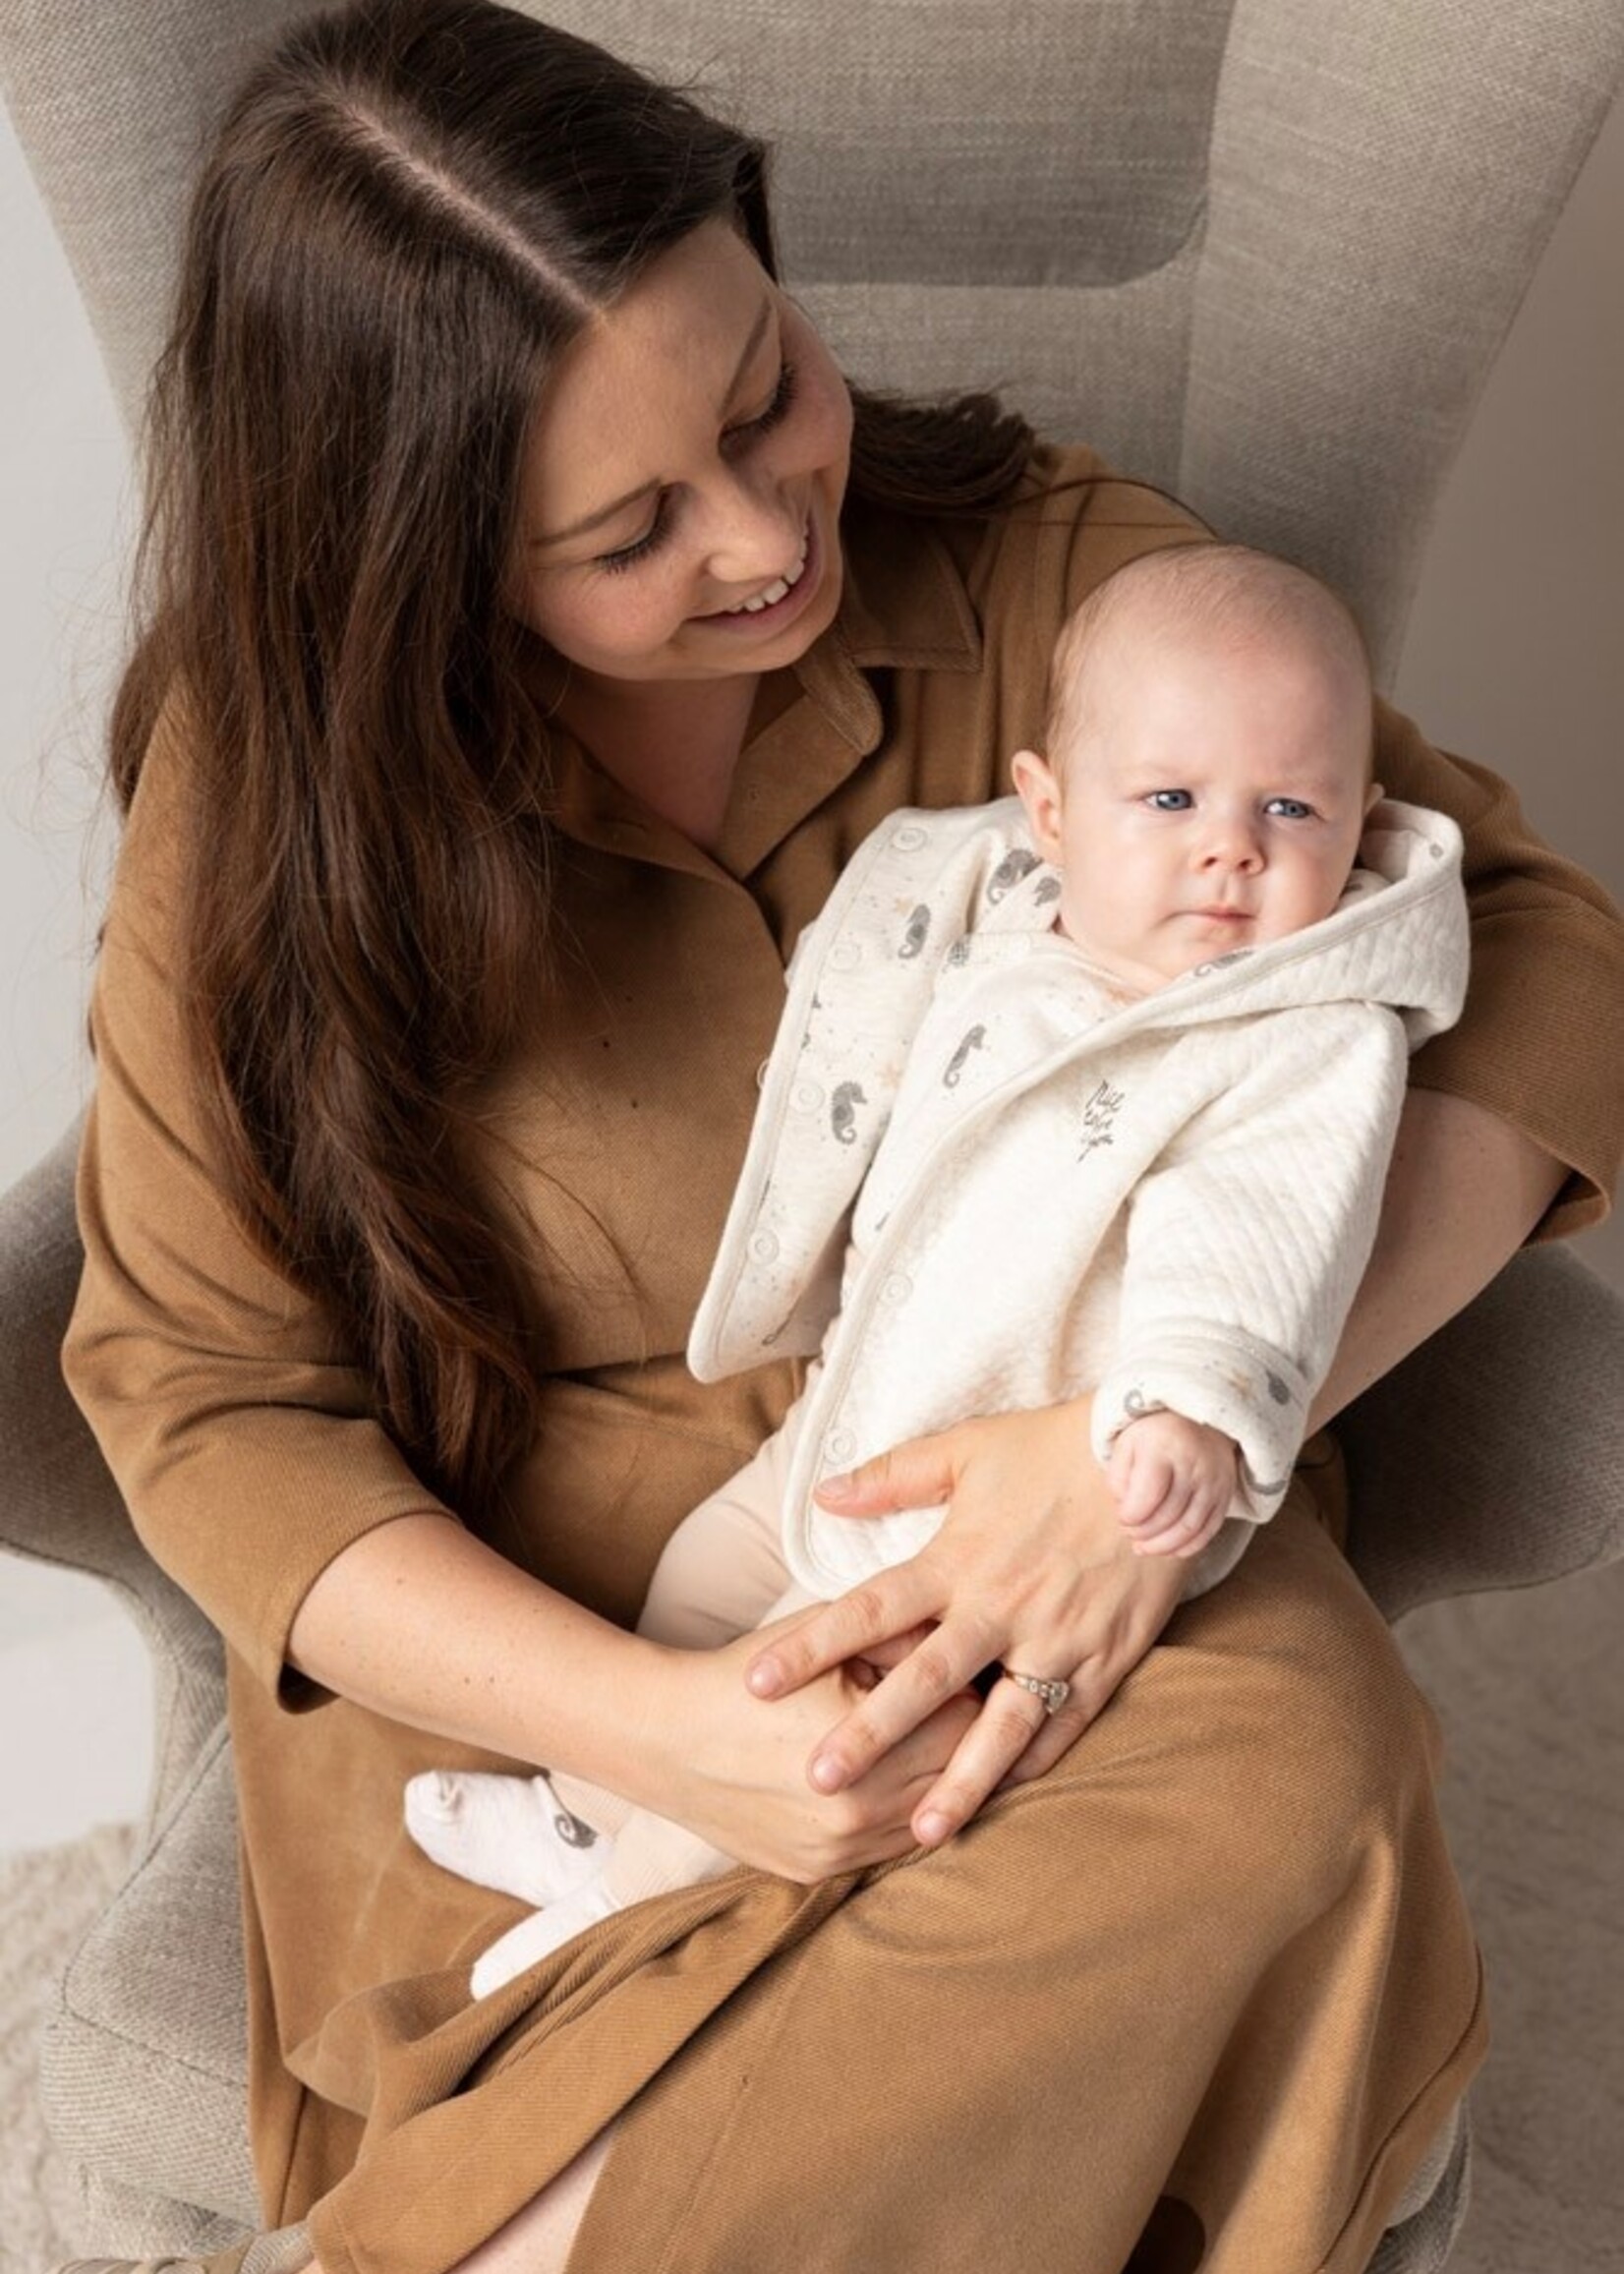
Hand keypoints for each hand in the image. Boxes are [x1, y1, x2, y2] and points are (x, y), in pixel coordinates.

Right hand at [632, 1617, 981, 1884]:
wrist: (663, 1738)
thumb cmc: (748, 1677)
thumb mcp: (827, 1638)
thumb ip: (902, 1639)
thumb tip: (962, 1641)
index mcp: (869, 1751)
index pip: (967, 1726)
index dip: (967, 1692)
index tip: (964, 1672)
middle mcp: (860, 1815)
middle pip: (958, 1779)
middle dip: (962, 1741)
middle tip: (962, 1707)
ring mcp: (838, 1854)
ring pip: (930, 1822)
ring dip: (936, 1785)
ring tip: (932, 1744)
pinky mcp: (817, 1874)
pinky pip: (887, 1850)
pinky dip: (900, 1817)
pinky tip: (892, 1780)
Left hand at [743, 1400, 1185, 1848]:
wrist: (1161, 1456)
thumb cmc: (1054, 1448)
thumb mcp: (966, 1447)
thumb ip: (891, 1477)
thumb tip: (823, 1493)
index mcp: (959, 1558)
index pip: (869, 1610)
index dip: (810, 1647)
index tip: (757, 1682)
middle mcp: (1001, 1607)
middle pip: (923, 1682)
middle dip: (869, 1734)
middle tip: (817, 1780)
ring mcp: (1056, 1640)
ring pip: (998, 1726)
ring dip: (958, 1780)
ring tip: (918, 1831)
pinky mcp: (1104, 1659)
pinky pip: (1064, 1726)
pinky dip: (1031, 1767)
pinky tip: (1000, 1801)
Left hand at [1106, 1410, 1235, 1558]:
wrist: (1199, 1420)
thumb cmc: (1155, 1436)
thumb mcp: (1127, 1444)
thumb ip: (1118, 1477)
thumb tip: (1125, 1510)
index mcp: (1164, 1446)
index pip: (1147, 1496)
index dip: (1129, 1516)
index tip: (1122, 1517)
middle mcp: (1194, 1465)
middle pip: (1168, 1516)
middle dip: (1143, 1533)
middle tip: (1130, 1532)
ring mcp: (1214, 1482)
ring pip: (1189, 1529)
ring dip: (1162, 1546)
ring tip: (1143, 1547)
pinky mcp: (1225, 1496)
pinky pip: (1208, 1532)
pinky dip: (1186, 1547)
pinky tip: (1168, 1548)